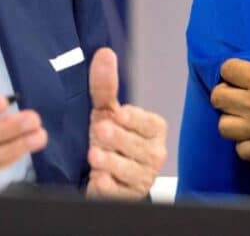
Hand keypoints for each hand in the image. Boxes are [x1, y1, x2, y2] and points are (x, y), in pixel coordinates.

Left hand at [84, 48, 166, 199]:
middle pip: (139, 147)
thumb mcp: (106, 111)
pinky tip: (98, 180)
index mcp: (154, 129)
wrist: (103, 174)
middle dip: (119, 139)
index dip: (134, 119)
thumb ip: (106, 85)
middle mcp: (154, 153)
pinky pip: (122, 193)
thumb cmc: (111, 139)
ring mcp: (143, 177)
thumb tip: (105, 53)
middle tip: (101, 131)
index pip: (148, 123)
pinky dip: (110, 188)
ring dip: (112, 163)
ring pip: (131, 170)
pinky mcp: (130, 196)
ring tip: (94, 156)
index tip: (119, 114)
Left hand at [212, 0, 249, 160]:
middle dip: (226, 92)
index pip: (226, 70)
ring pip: (224, 126)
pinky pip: (242, 150)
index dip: (233, 69)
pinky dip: (245, 144)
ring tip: (244, 113)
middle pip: (218, 98)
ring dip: (231, 119)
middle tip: (240, 91)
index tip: (243, 71)